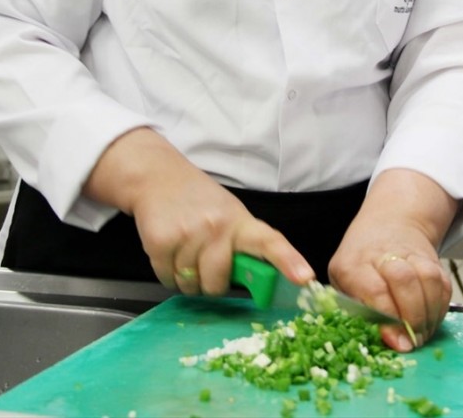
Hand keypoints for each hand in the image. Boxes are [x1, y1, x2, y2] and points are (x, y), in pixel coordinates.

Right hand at [84, 127, 314, 294]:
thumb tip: (259, 284)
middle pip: (217, 285)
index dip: (288, 261)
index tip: (305, 278)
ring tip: (183, 249)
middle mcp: (217, 227)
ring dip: (185, 277)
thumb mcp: (228, 213)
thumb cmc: (198, 200)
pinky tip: (168, 249)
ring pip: (190, 286)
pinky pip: (167, 280)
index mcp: (239, 221)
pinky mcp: (162, 241)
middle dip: (209, 282)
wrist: (158, 176)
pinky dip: (166, 273)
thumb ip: (242, 245)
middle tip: (203, 260)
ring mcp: (189, 234)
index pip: (269, 241)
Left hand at [328, 170, 455, 351]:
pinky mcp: (432, 258)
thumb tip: (388, 341)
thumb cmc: (358, 265)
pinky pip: (443, 284)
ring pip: (429, 279)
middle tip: (412, 340)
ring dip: (430, 313)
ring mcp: (410, 253)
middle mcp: (382, 254)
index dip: (389, 319)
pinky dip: (440, 307)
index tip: (396, 341)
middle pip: (404, 280)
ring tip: (422, 332)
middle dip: (412, 317)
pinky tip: (430, 318)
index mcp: (353, 264)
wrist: (385, 226)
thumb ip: (360, 314)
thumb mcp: (344, 287)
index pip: (375, 291)